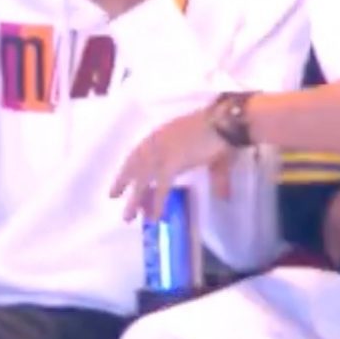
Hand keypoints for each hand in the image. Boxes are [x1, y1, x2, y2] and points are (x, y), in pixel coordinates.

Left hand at [110, 107, 234, 221]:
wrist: (225, 121)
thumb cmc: (221, 133)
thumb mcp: (214, 157)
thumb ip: (217, 179)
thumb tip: (224, 197)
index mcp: (161, 135)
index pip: (139, 153)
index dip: (129, 167)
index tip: (122, 178)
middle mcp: (157, 143)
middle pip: (135, 165)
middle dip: (123, 181)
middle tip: (113, 196)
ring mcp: (163, 153)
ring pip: (143, 179)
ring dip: (135, 199)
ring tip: (127, 217)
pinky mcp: (173, 163)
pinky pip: (161, 187)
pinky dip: (157, 202)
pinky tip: (155, 217)